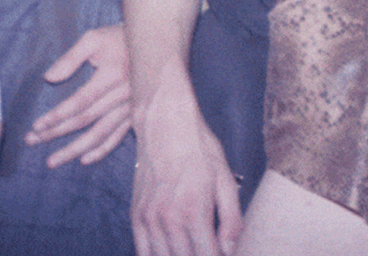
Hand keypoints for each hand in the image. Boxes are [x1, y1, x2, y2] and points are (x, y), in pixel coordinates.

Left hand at [25, 25, 131, 167]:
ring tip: (52, 161)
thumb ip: (71, 58)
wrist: (153, 43)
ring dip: (75, 149)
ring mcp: (131, 107)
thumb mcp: (94, 39)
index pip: (80, 101)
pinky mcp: (136, 113)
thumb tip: (49, 78)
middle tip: (32, 141)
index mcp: (112, 75)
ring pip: (100, 133)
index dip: (57, 115)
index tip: (36, 126)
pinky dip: (102, 150)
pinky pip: (118, 136)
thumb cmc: (119, 38)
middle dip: (57, 132)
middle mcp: (123, 94)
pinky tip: (85, 159)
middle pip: (86, 119)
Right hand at [132, 85, 241, 255]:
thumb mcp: (224, 178)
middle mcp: (169, 219)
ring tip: (193, 250)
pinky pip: (142, 252)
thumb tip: (230, 251)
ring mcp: (149, 219)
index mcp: (194, 211)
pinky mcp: (136, 215)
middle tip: (208, 250)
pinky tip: (170, 252)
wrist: (165, 123)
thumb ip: (231, 218)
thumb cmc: (198, 148)